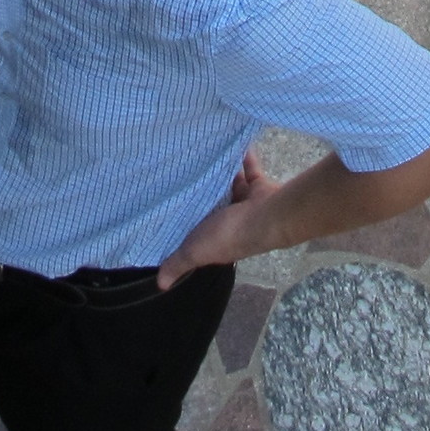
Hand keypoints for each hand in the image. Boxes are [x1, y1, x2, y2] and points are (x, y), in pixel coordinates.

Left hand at [156, 152, 285, 287]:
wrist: (269, 216)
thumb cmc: (231, 234)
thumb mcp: (197, 251)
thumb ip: (180, 263)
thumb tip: (160, 285)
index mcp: (217, 241)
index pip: (199, 233)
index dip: (188, 222)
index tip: (171, 203)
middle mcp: (233, 225)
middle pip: (215, 208)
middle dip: (204, 194)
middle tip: (185, 171)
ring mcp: (248, 206)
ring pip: (232, 188)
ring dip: (222, 175)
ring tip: (205, 156)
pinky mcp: (260, 189)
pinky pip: (250, 170)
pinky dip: (244, 159)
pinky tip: (233, 145)